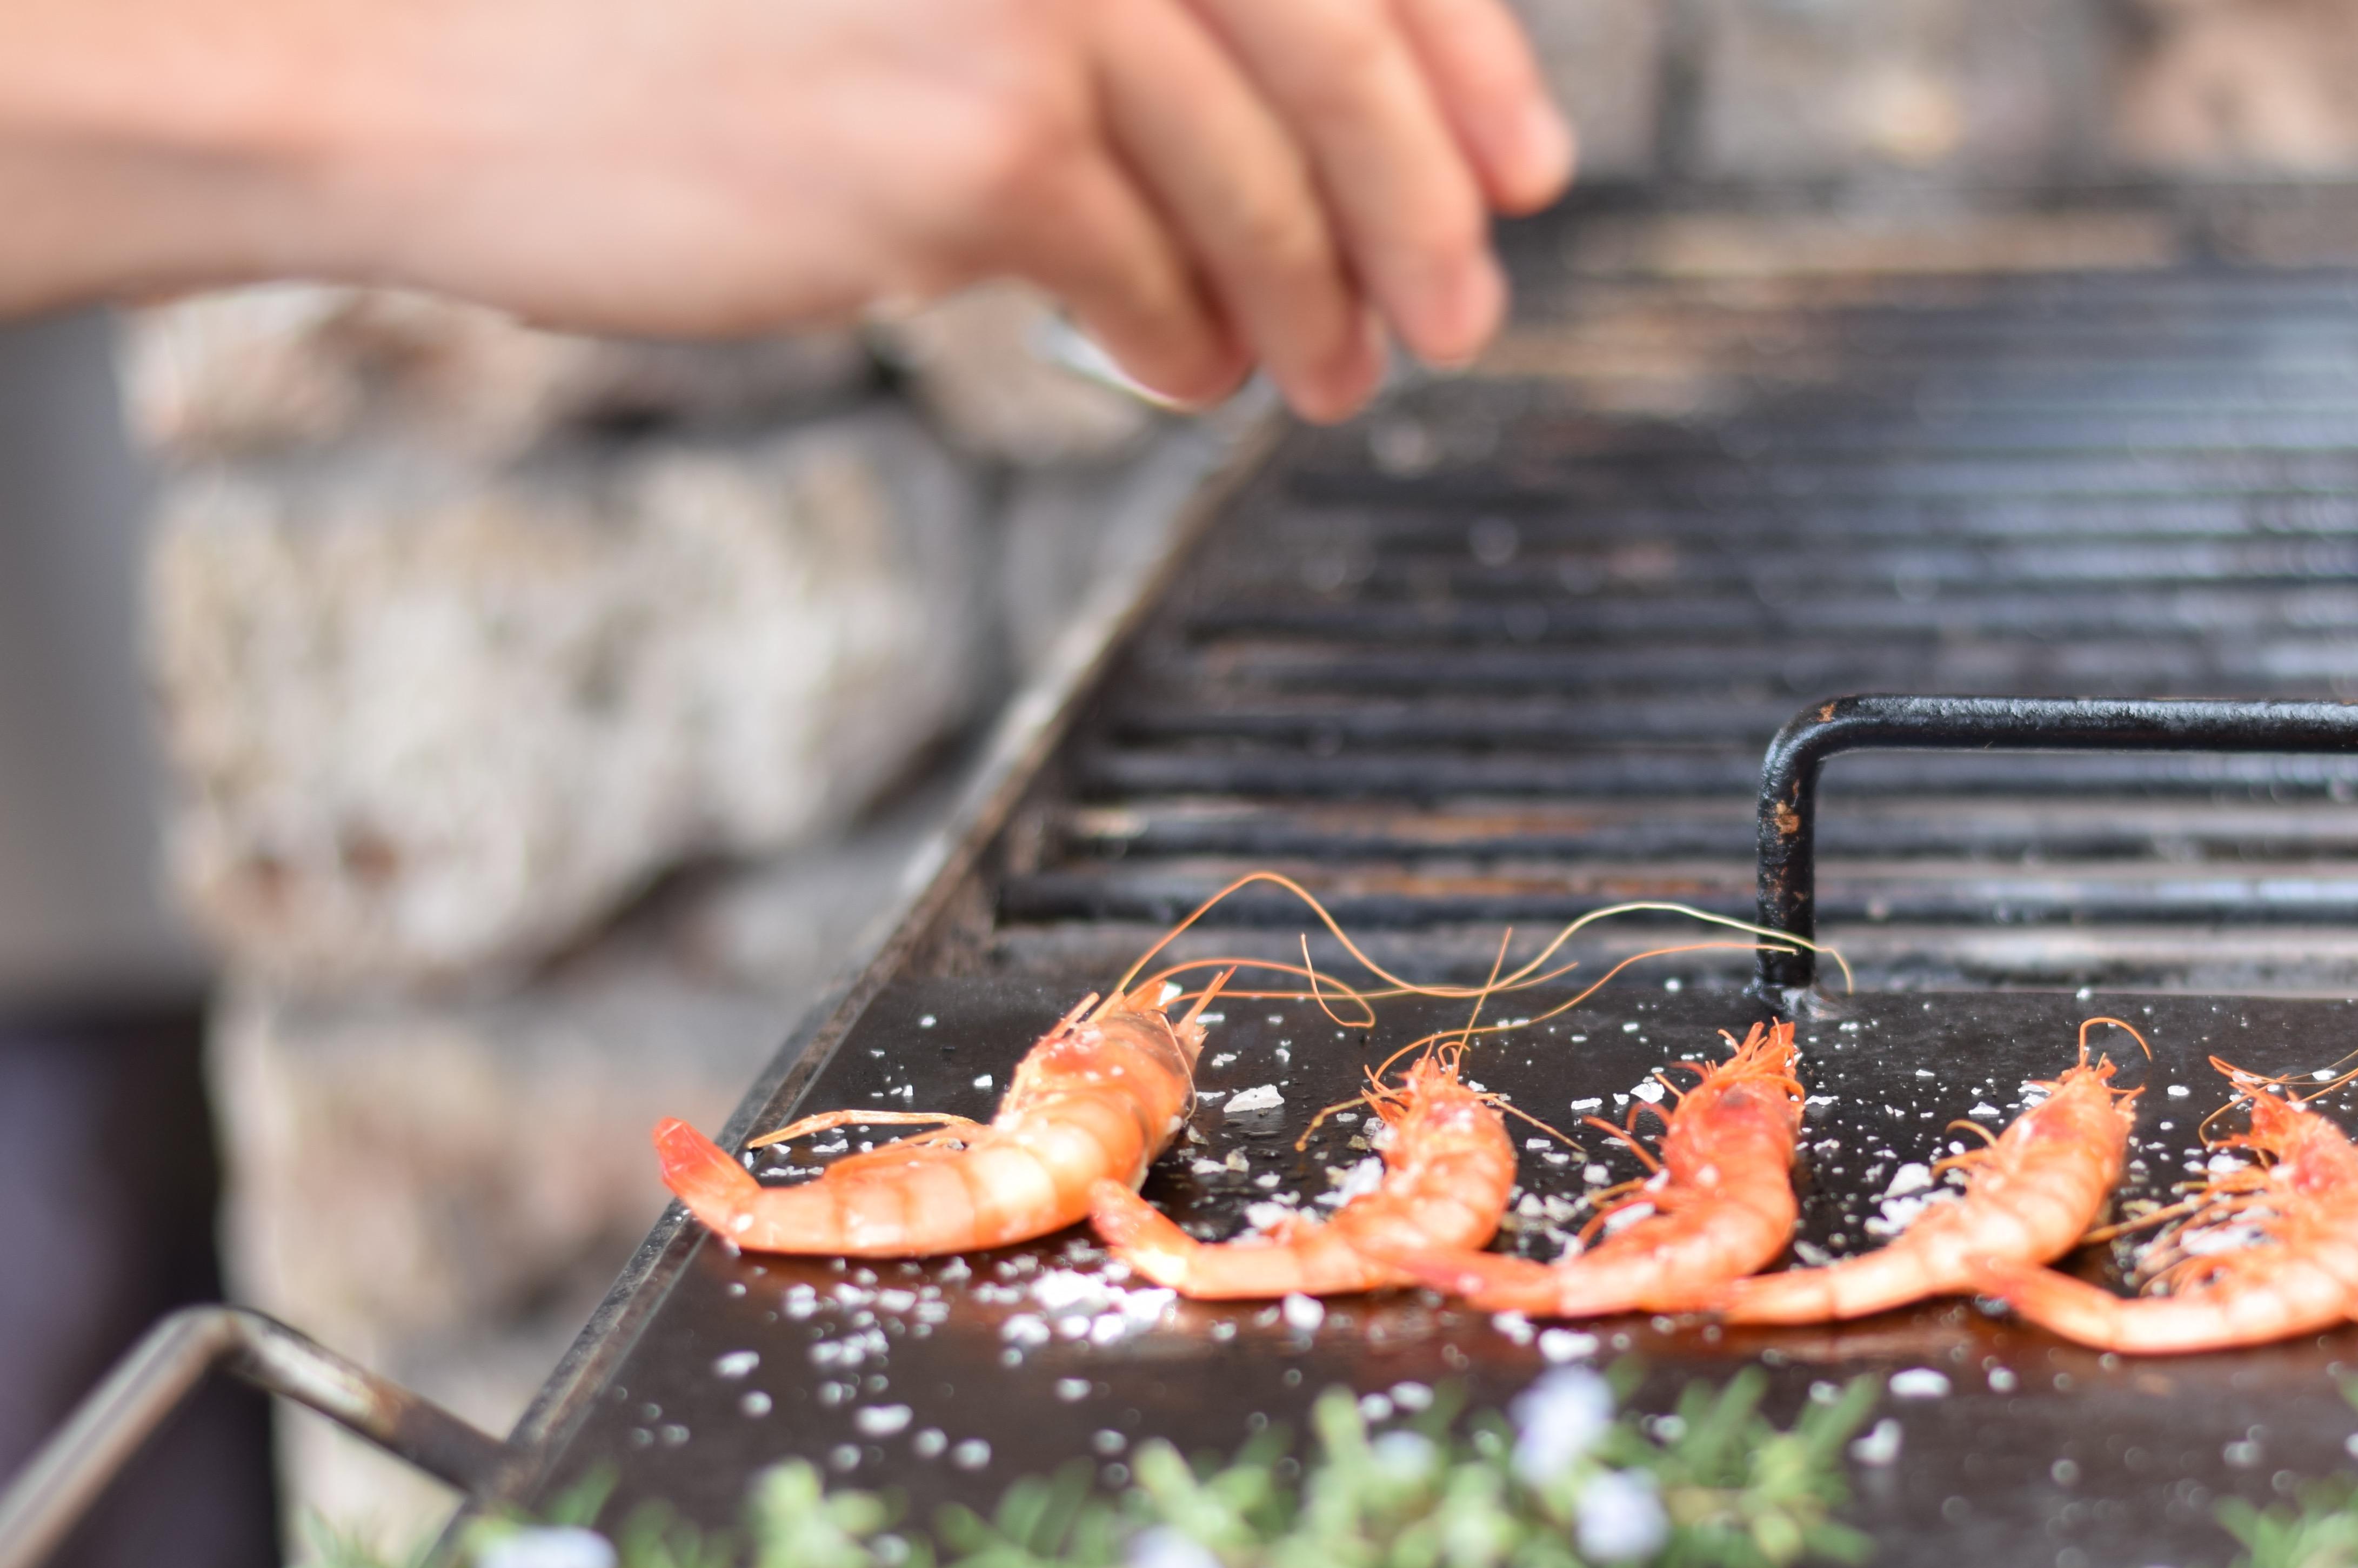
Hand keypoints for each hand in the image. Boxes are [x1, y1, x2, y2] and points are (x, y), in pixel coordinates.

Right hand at [0, 0, 1576, 418]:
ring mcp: (1028, 3)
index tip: (1521, 173)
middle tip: (1455, 316)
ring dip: (1317, 302)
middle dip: (1420, 211)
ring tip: (1328, 372)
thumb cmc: (709, 42)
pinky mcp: (976, 144)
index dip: (1463, 62)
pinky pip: (1155, 274)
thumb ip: (1129, 23)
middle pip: (1339, 63)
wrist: (467, 85)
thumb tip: (1342, 140)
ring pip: (1259, 189)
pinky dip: (1194, 339)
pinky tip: (1191, 370)